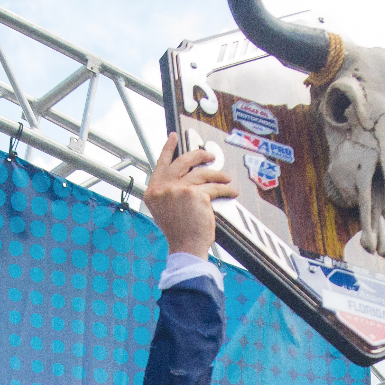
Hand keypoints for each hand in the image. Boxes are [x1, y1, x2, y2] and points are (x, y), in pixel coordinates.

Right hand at [144, 133, 235, 258]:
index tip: (173, 137)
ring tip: (225, 178)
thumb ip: (168, 191)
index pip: (161, 163)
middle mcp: (163, 188)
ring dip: (217, 174)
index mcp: (152, 191)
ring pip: (202, 173)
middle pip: (183, 161)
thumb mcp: (163, 210)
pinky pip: (214, 187)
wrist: (186, 247)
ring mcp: (178, 189)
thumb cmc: (178, 232)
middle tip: (208, 155)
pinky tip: (231, 190)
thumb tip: (185, 175)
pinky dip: (225, 189)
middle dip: (199, 155)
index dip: (168, 148)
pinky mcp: (195, 194)